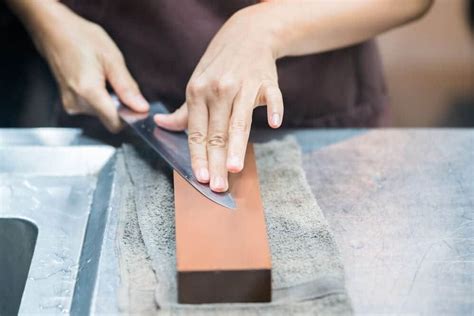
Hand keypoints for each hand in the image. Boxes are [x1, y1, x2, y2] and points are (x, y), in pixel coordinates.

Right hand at [25, 2, 148, 131]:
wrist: (53, 31)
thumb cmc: (81, 38)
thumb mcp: (112, 59)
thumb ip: (127, 87)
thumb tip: (142, 108)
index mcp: (88, 92)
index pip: (115, 122)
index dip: (131, 117)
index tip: (140, 107)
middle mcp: (77, 103)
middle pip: (110, 118)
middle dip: (121, 106)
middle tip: (119, 82)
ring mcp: (71, 104)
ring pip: (102, 114)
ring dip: (111, 101)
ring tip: (105, 77)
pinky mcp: (69, 103)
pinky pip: (93, 108)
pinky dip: (101, 99)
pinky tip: (97, 80)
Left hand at [154, 6, 282, 191]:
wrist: (247, 35)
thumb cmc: (219, 65)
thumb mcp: (197, 84)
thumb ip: (183, 111)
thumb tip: (160, 124)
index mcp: (197, 92)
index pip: (196, 132)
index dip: (198, 157)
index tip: (201, 179)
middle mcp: (217, 89)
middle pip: (216, 132)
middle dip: (216, 162)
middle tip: (220, 186)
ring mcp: (243, 84)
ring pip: (239, 120)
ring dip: (236, 145)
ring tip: (235, 168)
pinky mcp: (266, 81)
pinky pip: (271, 97)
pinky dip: (273, 108)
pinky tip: (274, 124)